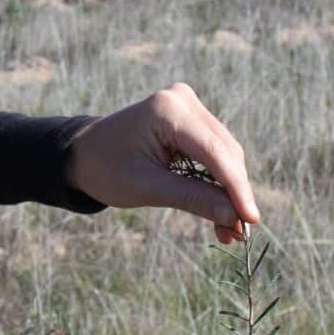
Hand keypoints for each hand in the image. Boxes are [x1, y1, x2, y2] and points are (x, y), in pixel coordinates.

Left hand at [66, 83, 260, 242]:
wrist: (82, 153)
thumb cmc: (106, 169)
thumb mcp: (148, 188)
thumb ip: (193, 199)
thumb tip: (234, 217)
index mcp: (168, 111)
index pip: (214, 152)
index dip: (236, 189)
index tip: (251, 220)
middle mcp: (183, 100)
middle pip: (225, 152)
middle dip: (233, 194)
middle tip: (238, 235)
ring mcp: (188, 105)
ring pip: (224, 153)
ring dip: (228, 191)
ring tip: (229, 231)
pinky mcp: (190, 117)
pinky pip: (214, 151)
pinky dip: (218, 181)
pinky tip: (221, 212)